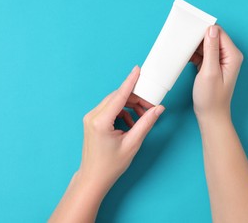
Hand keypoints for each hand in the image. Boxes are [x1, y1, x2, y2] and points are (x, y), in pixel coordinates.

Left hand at [77, 66, 164, 193]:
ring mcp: (90, 118)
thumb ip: (145, 124)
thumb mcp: (132, 144)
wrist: (93, 177)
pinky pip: (109, 109)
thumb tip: (157, 109)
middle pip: (116, 97)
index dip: (130, 82)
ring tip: (142, 117)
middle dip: (134, 98)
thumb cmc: (111, 165)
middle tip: (150, 105)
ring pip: (113, 102)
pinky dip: (122, 112)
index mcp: (101, 122)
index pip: (118, 96)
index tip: (137, 70)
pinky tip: (131, 123)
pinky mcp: (91, 121)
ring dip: (129, 106)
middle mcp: (93, 116)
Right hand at [190, 25, 243, 120]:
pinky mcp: (211, 66)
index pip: (218, 33)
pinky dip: (193, 54)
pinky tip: (184, 56)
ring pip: (205, 45)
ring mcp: (220, 61)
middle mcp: (228, 56)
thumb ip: (211, 49)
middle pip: (212, 37)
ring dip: (194, 46)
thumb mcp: (209, 71)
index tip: (190, 28)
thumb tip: (211, 29)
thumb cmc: (211, 97)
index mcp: (232, 55)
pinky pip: (202, 54)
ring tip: (181, 47)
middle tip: (183, 38)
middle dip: (197, 37)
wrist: (210, 114)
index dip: (204, 29)